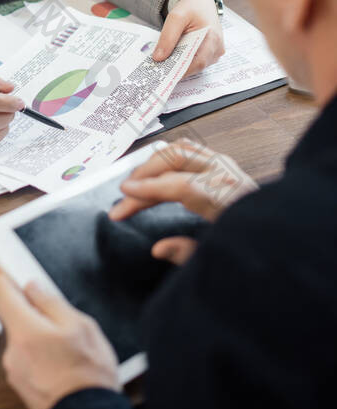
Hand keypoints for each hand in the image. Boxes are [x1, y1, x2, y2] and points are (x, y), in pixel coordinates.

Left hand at [0, 263, 119, 408]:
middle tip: (56, 311)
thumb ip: (52, 302)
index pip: (1, 292)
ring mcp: (15, 369)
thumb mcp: (80, 326)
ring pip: (23, 338)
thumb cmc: (88, 376)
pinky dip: (39, 353)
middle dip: (31, 310)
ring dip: (38, 334)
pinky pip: (26, 357)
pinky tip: (62, 361)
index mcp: (25, 330)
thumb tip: (33, 286)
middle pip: (14, 316)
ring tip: (67, 345)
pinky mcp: (21, 383)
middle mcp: (13, 350)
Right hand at [109, 138, 257, 263]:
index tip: (125, 195)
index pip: (179, 186)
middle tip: (124, 196)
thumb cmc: (253, 244)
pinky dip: (167, 158)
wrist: (283, 235)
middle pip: (174, 160)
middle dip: (144, 176)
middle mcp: (226, 174)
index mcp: (227, 198)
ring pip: (179, 149)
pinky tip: (155, 173)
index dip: (148, 190)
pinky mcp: (224, 164)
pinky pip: (189, 150)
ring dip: (153, 163)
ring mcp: (226, 165)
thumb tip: (158, 249)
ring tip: (135, 183)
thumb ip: (189, 254)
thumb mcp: (222, 259)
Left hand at [153, 0, 223, 75]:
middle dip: (179, 69)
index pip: (198, 61)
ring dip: (182, 66)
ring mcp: (216, 51)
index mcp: (212, 37)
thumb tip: (158, 58)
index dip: (181, 70)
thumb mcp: (176, 17)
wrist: (201, 2)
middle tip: (161, 71)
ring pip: (197, 66)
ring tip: (166, 65)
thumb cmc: (191, 8)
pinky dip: (186, 62)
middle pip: (197, 66)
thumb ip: (167, 37)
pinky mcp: (211, 53)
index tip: (165, 75)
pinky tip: (174, 60)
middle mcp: (218, 47)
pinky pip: (198, 62)